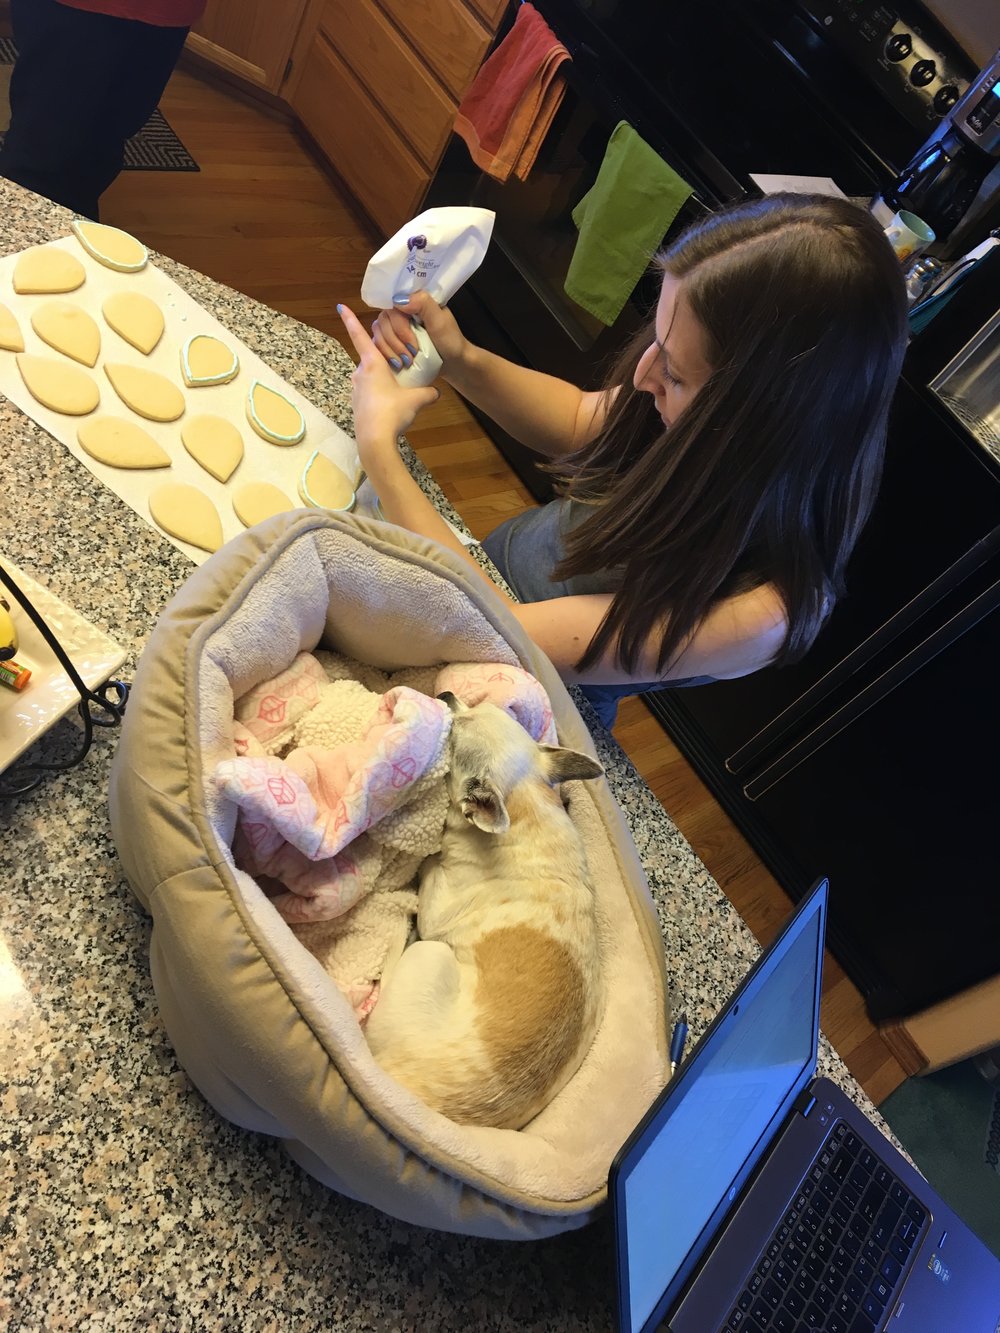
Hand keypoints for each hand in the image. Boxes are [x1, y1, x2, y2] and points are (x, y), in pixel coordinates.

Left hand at [337, 304, 438, 466]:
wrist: (375, 440)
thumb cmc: (393, 412)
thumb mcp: (416, 400)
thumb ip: (427, 392)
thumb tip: (436, 392)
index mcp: (372, 364)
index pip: (359, 336)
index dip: (350, 320)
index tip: (340, 306)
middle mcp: (360, 373)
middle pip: (371, 359)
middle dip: (384, 361)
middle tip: (400, 366)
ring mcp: (356, 389)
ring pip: (370, 378)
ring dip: (382, 380)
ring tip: (398, 391)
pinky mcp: (356, 404)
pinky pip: (369, 393)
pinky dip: (379, 395)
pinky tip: (390, 407)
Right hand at [369, 291, 467, 376]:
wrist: (454, 363)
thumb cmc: (450, 341)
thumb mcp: (441, 320)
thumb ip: (423, 304)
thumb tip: (398, 300)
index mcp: (413, 301)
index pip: (392, 307)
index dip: (399, 327)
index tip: (412, 343)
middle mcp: (400, 312)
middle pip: (383, 322)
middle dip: (396, 342)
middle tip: (412, 355)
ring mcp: (393, 327)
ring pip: (378, 334)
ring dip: (391, 350)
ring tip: (406, 362)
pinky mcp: (391, 342)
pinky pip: (377, 345)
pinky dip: (386, 355)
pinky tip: (397, 364)